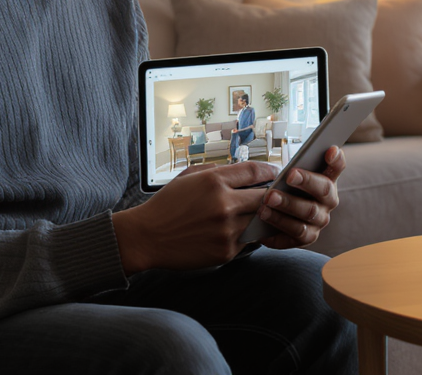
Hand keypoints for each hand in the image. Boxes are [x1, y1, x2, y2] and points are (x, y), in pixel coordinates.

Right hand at [112, 160, 278, 273]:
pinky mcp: (226, 251)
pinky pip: (247, 240)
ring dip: (258, 217)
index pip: (254, 171)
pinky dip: (244, 235)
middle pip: (265, 197)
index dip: (269, 170)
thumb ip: (216, 171)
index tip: (274, 172)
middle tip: (273, 194)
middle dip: (270, 194)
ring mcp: (227, 230)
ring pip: (259, 221)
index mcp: (214, 181)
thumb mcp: (188, 177)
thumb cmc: (166, 205)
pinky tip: (232, 231)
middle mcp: (224, 205)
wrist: (147, 237)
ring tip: (252, 214)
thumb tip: (241, 169)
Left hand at [258, 145, 344, 249]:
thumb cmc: (283, 189)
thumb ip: (293, 168)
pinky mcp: (308, 237)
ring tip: (267, 200)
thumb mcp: (287, 175)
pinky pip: (297, 234)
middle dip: (306, 181)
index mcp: (326, 179)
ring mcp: (320, 220)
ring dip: (287, 206)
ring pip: (308, 213)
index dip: (336, 159)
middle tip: (288, 176)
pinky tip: (264, 221)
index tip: (330, 150)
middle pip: (323, 189)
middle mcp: (329, 200)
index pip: (337, 166)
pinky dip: (280, 226)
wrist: (273, 214)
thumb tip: (289, 167)